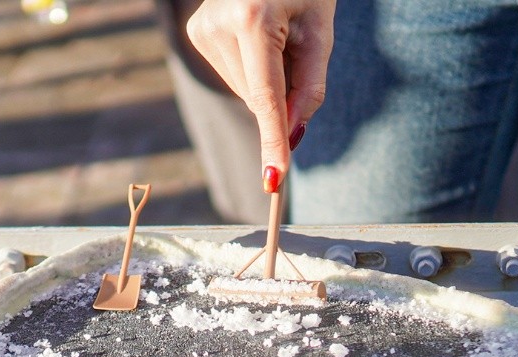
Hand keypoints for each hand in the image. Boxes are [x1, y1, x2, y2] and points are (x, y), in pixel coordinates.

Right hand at [187, 0, 335, 190]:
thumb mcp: (321, 32)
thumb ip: (310, 88)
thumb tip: (291, 136)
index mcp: (252, 19)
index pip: (265, 97)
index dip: (272, 140)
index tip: (273, 177)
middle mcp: (218, 24)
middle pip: (257, 98)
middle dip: (282, 95)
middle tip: (296, 50)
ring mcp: (202, 28)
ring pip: (244, 91)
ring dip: (266, 79)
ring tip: (276, 35)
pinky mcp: (196, 31)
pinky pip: (232, 74)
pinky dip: (251, 68)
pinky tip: (256, 35)